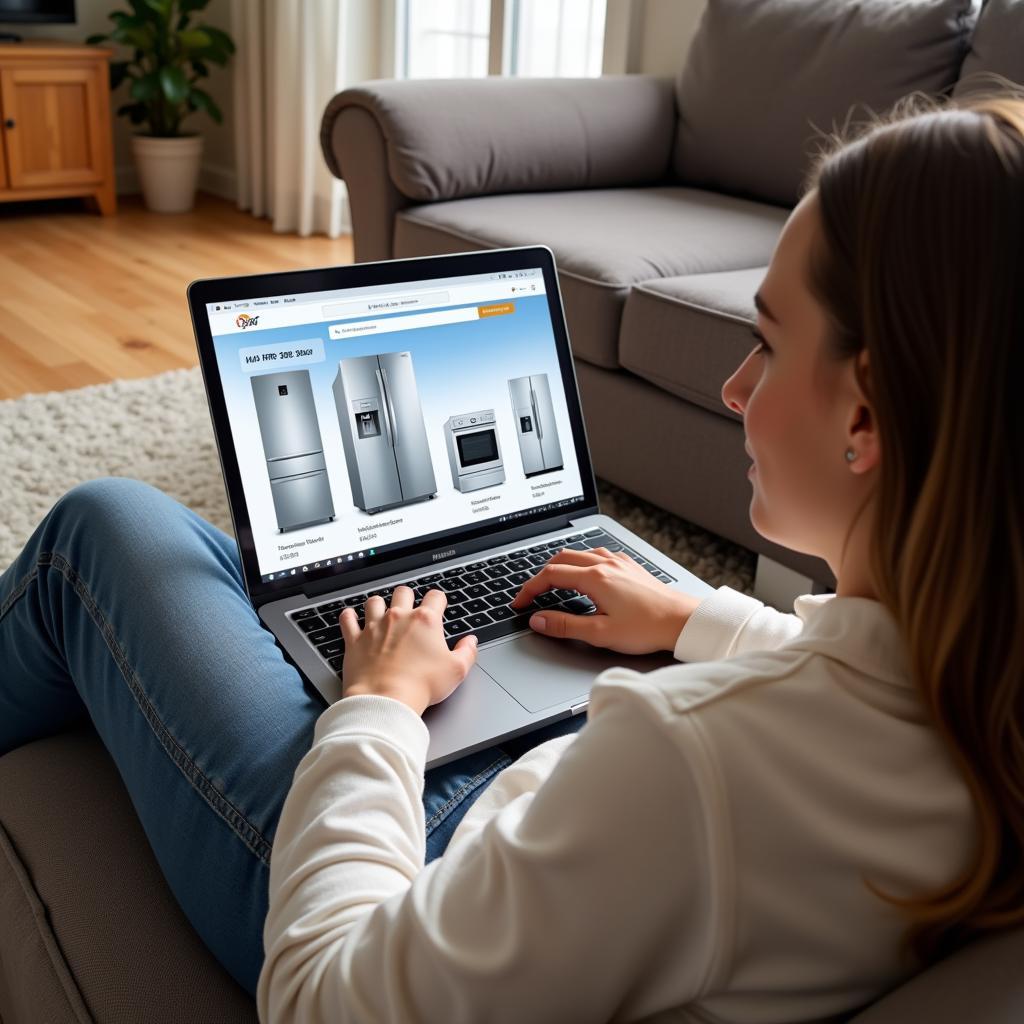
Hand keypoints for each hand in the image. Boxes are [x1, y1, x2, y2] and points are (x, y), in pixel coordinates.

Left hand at [339, 586, 477, 715]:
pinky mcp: (355, 640)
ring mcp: (374, 626)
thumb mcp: (456, 671)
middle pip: (403, 592)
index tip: (438, 606)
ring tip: (382, 613)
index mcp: (425, 621)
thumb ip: (467, 652)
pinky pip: (348, 619)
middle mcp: (398, 617)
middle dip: (408, 597)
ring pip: (375, 601)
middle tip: (410, 609)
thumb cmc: (421, 686)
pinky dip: (349, 617)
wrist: (386, 700)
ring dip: (379, 605)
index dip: (439, 600)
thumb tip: (470, 642)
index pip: (436, 596)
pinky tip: (352, 619)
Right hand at [509, 547, 699, 654]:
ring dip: (561, 565)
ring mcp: (619, 562)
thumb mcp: (600, 633)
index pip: (550, 575)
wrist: (683, 620)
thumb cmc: (647, 628)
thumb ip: (565, 625)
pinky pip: (597, 555)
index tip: (520, 603)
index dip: (530, 589)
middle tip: (532, 594)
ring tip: (553, 583)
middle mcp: (605, 564)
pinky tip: (586, 575)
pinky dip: (581, 562)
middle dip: (541, 575)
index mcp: (595, 578)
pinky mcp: (630, 566)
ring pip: (579, 553)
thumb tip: (539, 620)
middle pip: (561, 558)